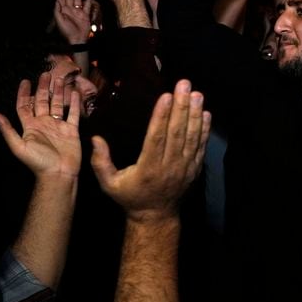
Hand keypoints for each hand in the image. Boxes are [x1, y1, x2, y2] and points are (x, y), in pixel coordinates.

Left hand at [0, 72, 81, 178]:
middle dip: (43, 87)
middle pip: (42, 101)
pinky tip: (75, 93)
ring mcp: (58, 126)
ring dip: (58, 92)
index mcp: (30, 126)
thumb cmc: (37, 162)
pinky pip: (73, 114)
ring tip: (60, 79)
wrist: (58, 173)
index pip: (25, 106)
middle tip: (45, 73)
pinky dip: (75, 104)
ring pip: (58, 105)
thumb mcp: (18, 146)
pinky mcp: (71, 131)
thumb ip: (8, 130)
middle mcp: (44, 124)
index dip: (23, 94)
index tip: (25, 81)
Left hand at [53, 0, 93, 43]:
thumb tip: (57, 0)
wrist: (77, 38)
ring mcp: (78, 12)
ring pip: (78, 0)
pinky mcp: (85, 15)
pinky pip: (87, 6)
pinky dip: (88, 1)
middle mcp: (70, 10)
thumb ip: (57, 10)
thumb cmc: (67, 30)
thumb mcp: (59, 20)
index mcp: (63, 11)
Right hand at [90, 79, 210, 221]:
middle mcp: (169, 166)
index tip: (165, 96)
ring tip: (196, 94)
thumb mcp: (109, 184)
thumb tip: (95, 139)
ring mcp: (185, 167)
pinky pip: (200, 146)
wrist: (156, 217)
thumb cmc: (130, 197)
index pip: (156, 138)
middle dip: (181, 106)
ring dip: (195, 114)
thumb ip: (100, 162)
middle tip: (184, 84)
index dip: (162, 116)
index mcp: (149, 168)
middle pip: (177, 132)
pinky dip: (204, 130)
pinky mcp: (194, 168)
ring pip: (192, 137)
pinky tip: (206, 114)